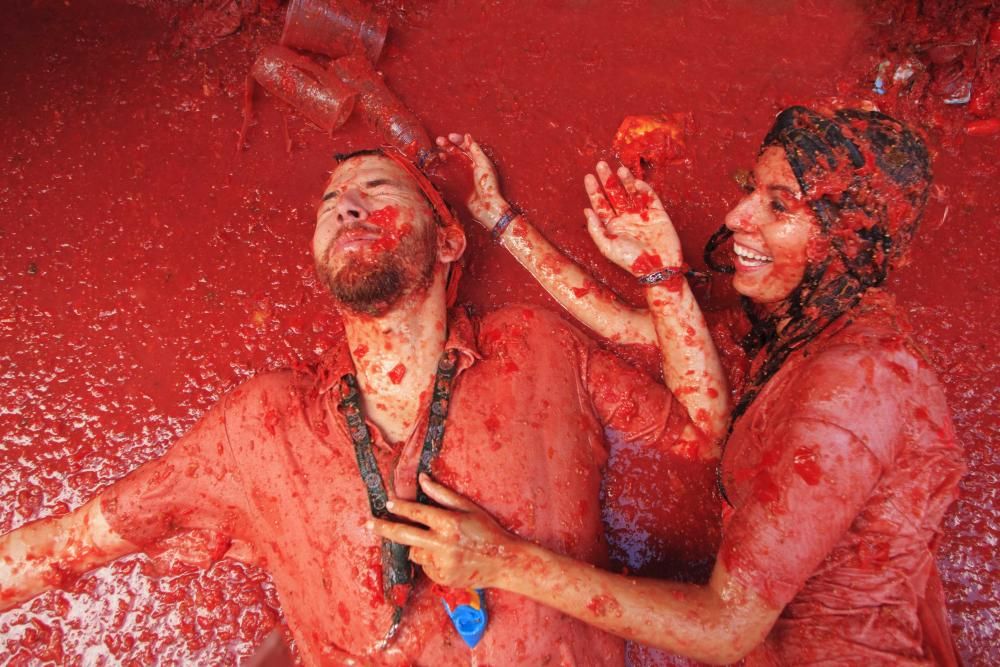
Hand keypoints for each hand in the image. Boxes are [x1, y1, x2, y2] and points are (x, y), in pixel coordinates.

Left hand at [372, 474, 518, 589]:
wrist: (504, 562)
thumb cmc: (487, 531)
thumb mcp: (468, 508)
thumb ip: (442, 494)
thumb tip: (422, 479)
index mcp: (450, 523)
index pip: (417, 512)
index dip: (400, 507)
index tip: (387, 503)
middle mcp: (443, 544)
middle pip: (405, 535)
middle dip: (384, 528)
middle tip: (368, 523)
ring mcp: (442, 564)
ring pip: (415, 552)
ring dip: (418, 546)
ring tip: (441, 544)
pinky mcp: (442, 578)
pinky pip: (425, 566)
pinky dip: (430, 560)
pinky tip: (448, 557)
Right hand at [437, 133, 510, 229]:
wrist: (487, 207)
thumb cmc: (488, 186)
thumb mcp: (483, 165)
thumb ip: (475, 150)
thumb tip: (467, 136)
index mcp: (478, 160)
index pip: (467, 146)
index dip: (458, 140)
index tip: (449, 137)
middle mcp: (470, 166)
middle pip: (457, 152)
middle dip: (448, 146)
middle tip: (438, 141)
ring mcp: (463, 175)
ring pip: (451, 161)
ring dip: (444, 155)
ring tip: (437, 152)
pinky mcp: (457, 185)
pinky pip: (448, 174)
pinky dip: (441, 168)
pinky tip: (437, 164)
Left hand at [584, 162, 682, 275]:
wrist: (658, 268)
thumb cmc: (631, 261)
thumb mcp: (607, 248)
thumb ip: (596, 230)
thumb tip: (586, 211)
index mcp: (612, 226)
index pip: (601, 204)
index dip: (594, 191)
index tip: (589, 177)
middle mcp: (625, 218)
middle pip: (614, 194)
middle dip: (607, 180)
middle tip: (600, 165)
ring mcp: (641, 214)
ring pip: (631, 192)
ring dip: (625, 180)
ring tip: (619, 169)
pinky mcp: (658, 213)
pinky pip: (650, 197)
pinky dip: (643, 189)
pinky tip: (636, 183)